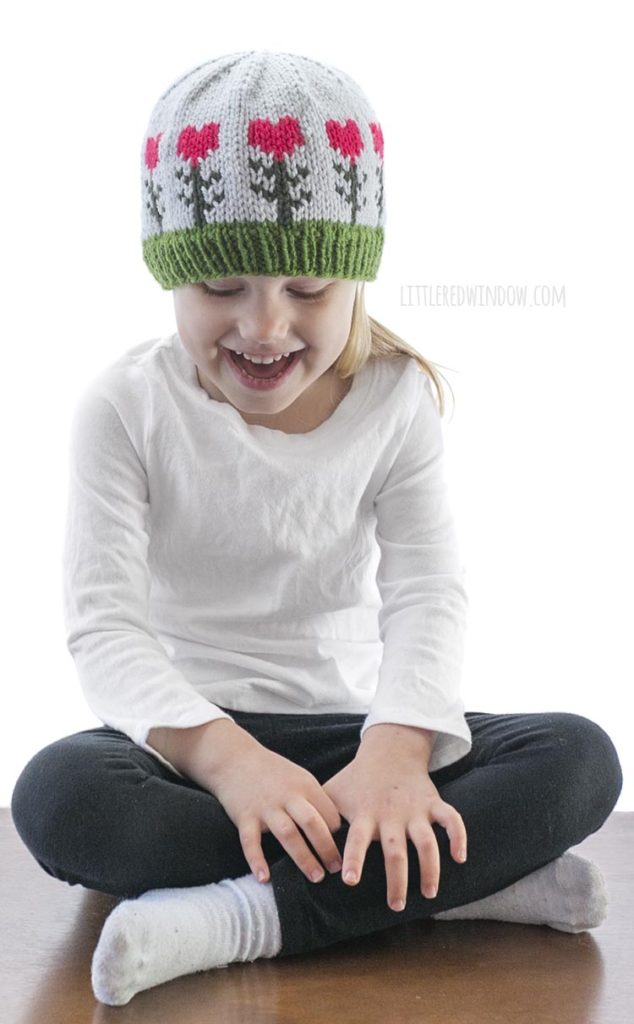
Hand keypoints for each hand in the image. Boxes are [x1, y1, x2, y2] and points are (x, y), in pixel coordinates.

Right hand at [206, 740, 342, 885]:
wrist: (234, 758)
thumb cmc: (271, 771)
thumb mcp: (298, 776)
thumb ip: (313, 798)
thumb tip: (334, 826)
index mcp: (305, 785)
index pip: (329, 813)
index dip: (337, 832)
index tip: (340, 847)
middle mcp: (287, 796)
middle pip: (312, 824)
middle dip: (327, 848)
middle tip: (336, 869)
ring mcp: (265, 806)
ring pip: (287, 834)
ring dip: (303, 858)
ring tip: (316, 877)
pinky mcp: (244, 816)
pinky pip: (250, 841)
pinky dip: (256, 860)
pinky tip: (264, 878)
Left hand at [322, 735, 466, 910]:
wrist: (389, 750)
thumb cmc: (356, 778)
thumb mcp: (333, 793)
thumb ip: (318, 818)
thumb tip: (295, 844)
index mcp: (365, 814)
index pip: (357, 840)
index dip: (354, 859)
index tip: (350, 882)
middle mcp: (391, 815)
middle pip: (396, 851)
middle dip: (397, 880)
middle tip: (396, 906)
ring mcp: (414, 810)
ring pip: (426, 842)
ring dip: (430, 869)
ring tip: (429, 893)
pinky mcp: (433, 803)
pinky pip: (451, 819)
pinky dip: (458, 837)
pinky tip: (460, 858)